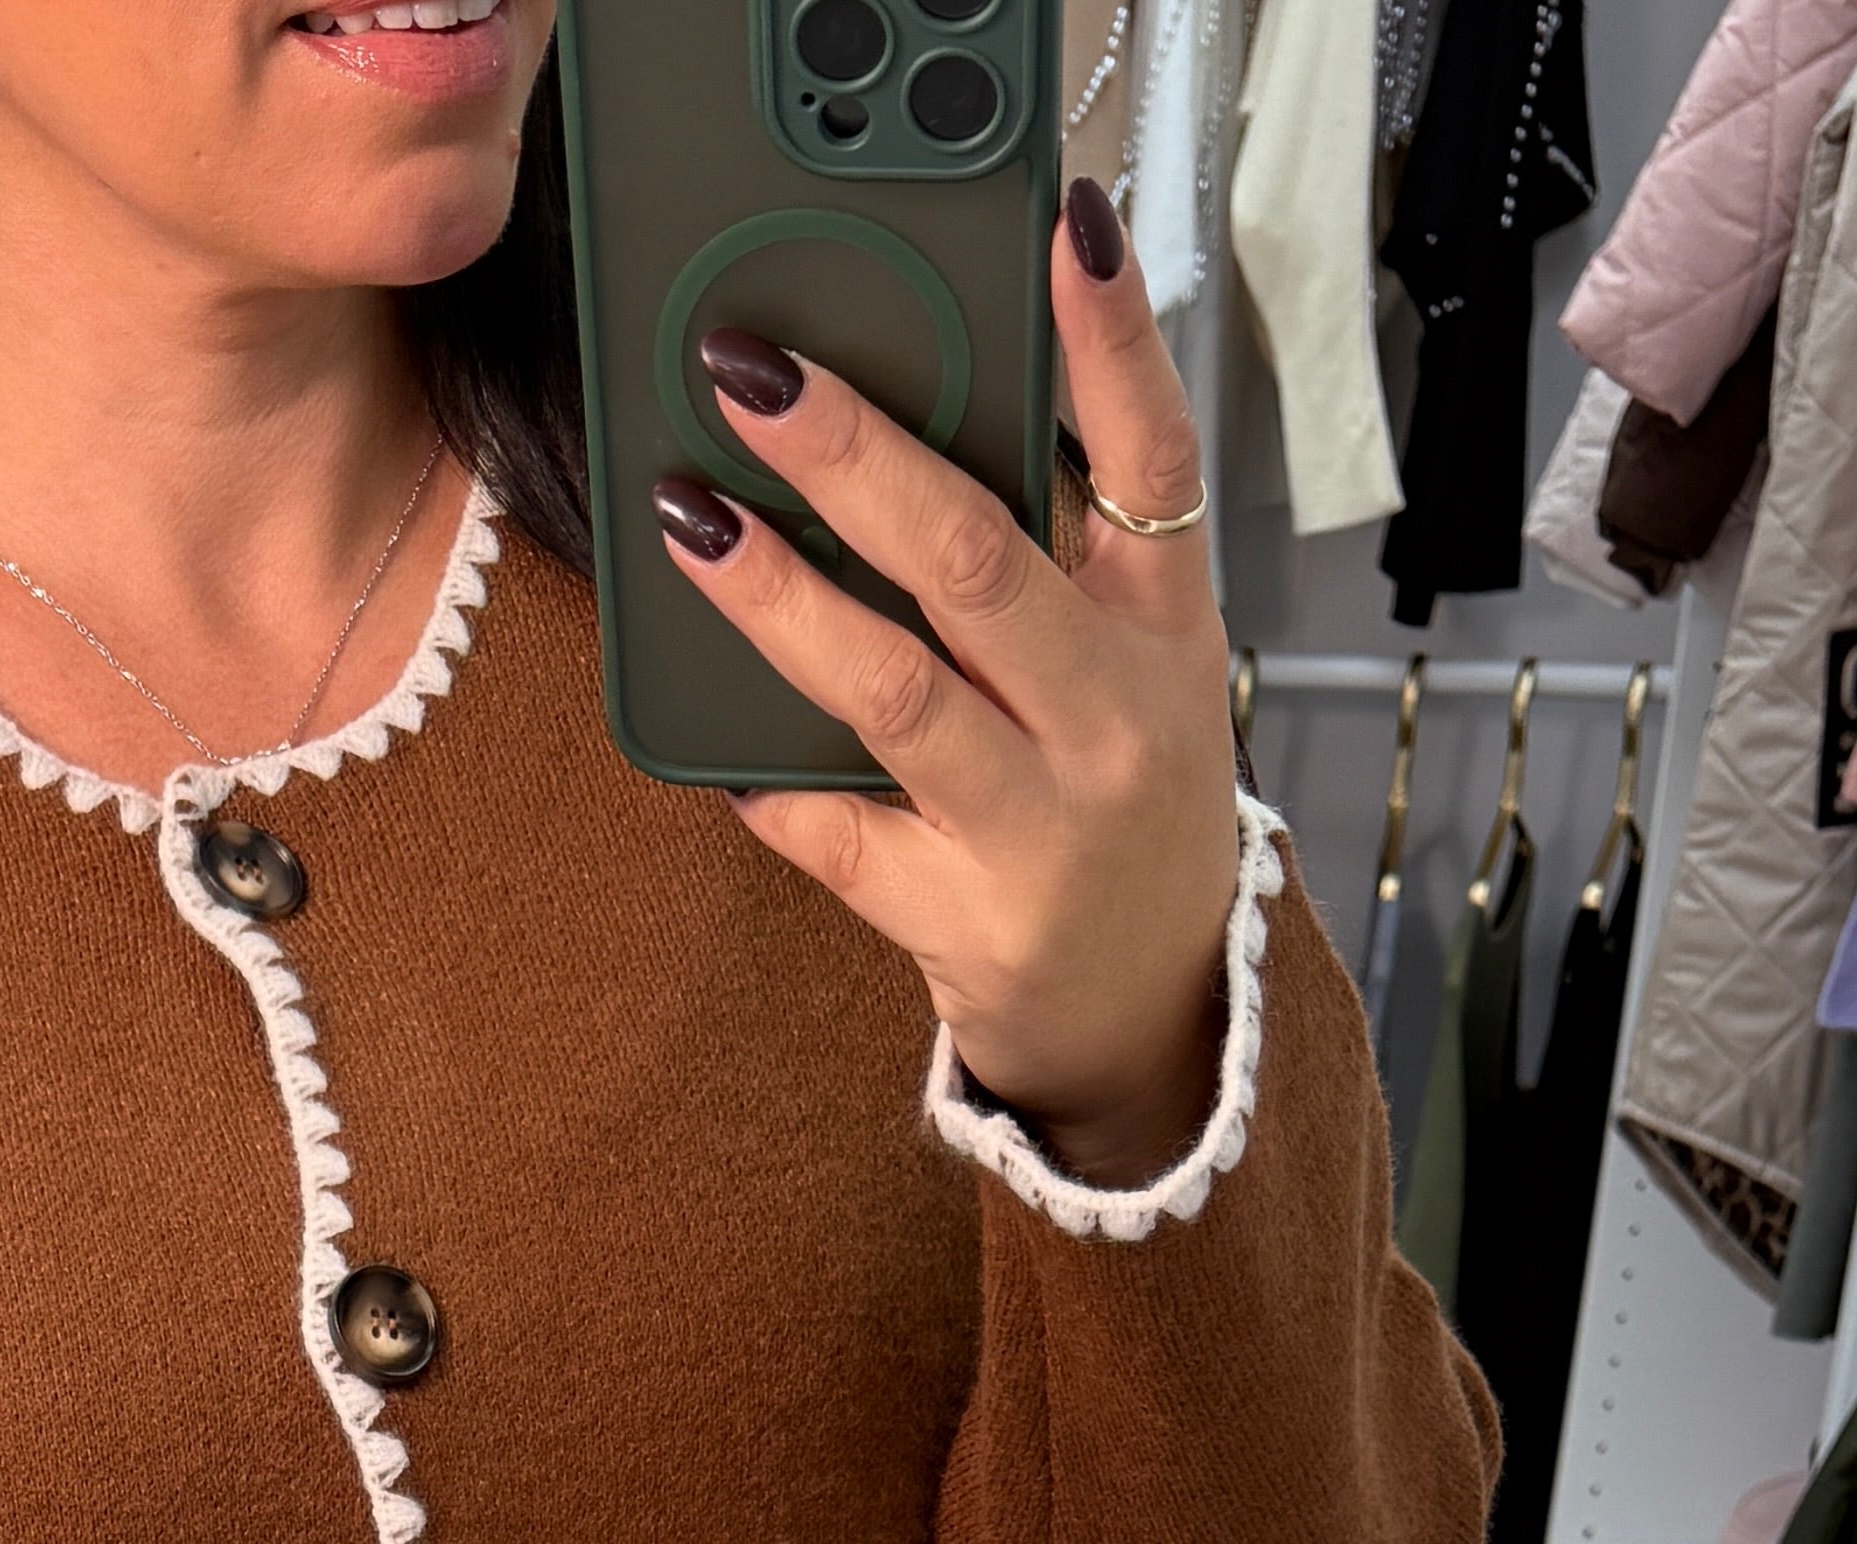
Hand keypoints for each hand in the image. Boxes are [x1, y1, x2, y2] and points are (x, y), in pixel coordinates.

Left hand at [653, 180, 1241, 1186]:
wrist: (1151, 1001)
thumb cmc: (1118, 788)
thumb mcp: (1134, 655)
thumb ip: (1061, 542)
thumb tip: (938, 398)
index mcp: (1162, 621)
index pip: (1154, 451)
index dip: (1111, 338)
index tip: (1061, 229)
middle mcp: (1109, 714)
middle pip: (976, 559)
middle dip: (854, 454)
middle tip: (751, 374)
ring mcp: (1039, 824)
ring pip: (893, 691)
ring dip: (779, 598)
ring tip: (693, 516)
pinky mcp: (966, 919)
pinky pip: (841, 836)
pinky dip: (771, 783)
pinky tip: (709, 744)